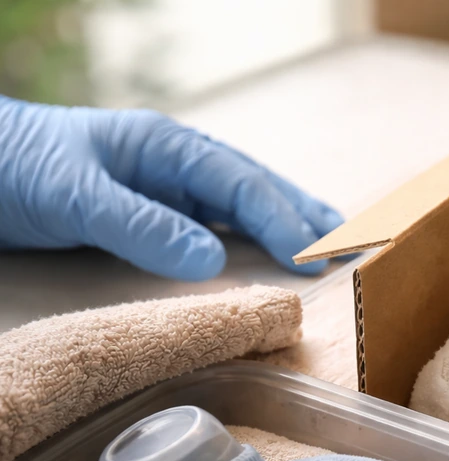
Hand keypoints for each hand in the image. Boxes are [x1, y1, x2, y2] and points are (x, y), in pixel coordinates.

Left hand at [0, 96, 342, 280]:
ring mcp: (167, 187)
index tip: (314, 255)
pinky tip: (268, 251)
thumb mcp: (76, 196)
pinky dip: (251, 236)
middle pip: (256, 187)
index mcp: (165, 148)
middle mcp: (175, 165)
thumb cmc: (17, 167)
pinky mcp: (154, 211)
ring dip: (286, 224)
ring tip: (331, 243)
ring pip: (242, 204)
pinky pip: (216, 223)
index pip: (240, 185)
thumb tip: (213, 261)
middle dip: (304, 214)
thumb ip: (141, 225)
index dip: (281, 220)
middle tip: (353, 243)